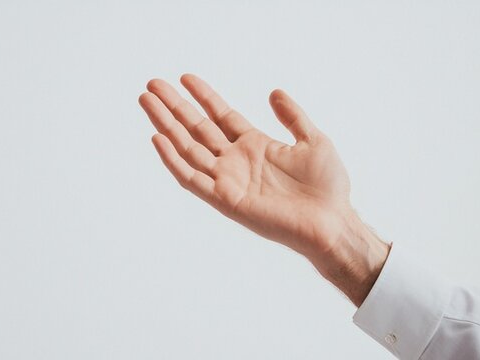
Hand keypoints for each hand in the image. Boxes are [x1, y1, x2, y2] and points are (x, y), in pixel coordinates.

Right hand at [139, 74, 388, 305]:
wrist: (332, 221)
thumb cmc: (327, 188)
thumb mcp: (314, 141)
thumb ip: (293, 116)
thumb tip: (274, 92)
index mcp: (255, 146)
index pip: (220, 115)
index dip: (203, 96)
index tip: (184, 78)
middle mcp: (235, 161)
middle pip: (196, 127)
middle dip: (174, 105)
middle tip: (153, 84)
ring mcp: (226, 179)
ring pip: (187, 146)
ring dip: (166, 124)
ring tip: (147, 101)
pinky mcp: (224, 199)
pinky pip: (191, 177)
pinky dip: (173, 159)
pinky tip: (158, 138)